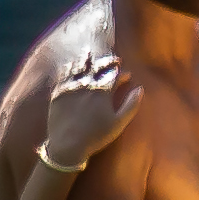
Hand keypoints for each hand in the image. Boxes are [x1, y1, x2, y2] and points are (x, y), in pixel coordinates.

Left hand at [33, 63, 141, 177]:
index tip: (127, 75)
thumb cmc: (96, 136)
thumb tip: (140, 89)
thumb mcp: (118, 123)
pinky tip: (71, 65)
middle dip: (107, 62)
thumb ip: (131, 105)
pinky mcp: (58, 92)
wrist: (67, 145)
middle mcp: (86, 85)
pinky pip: (64, 74)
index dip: (123, 73)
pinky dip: (70, 67)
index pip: (115, 75)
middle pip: (98, 67)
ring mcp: (70, 87)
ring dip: (87, 59)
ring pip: (80, 67)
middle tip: (113, 60)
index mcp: (102, 91)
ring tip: (90, 54)